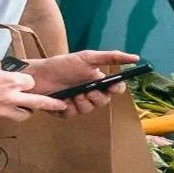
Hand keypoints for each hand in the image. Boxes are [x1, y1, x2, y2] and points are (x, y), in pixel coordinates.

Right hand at [0, 53, 67, 122]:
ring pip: (23, 115)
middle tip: (62, 106)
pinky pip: (3, 118)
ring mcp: (0, 112)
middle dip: (52, 104)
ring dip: (25, 111)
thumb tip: (0, 69)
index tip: (23, 80)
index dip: (27, 81)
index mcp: (8, 81)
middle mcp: (9, 98)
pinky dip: (5, 114)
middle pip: (38, 103)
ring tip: (25, 107)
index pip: (30, 82)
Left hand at [24, 50, 140, 115]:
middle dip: (96, 97)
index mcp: (97, 80)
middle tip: (87, 91)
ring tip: (72, 94)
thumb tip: (135, 57)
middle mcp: (90, 93)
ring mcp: (77, 103)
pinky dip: (67, 107)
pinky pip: (72, 115)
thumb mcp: (88, 57)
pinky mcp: (65, 112)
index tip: (112, 87)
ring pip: (88, 110)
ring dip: (81, 102)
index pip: (115, 89)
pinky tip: (61, 100)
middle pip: (103, 102)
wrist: (38, 74)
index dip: (116, 90)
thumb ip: (111, 57)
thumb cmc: (62, 64)